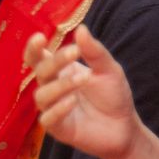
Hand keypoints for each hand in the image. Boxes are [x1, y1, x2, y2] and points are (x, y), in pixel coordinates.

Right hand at [27, 25, 139, 158]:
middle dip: (55, 61)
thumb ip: (95, 52)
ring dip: (60, 85)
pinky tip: (73, 101)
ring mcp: (52, 108)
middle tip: (75, 52)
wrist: (125, 127)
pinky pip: (47, 118)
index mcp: (60, 71)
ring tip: (83, 79)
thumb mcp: (109, 70)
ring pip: (41, 95)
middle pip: (40, 72)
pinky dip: (58, 108)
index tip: (40, 37)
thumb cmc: (114, 96)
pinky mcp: (57, 129)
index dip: (33, 48)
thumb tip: (81, 29)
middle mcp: (52, 88)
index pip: (37, 58)